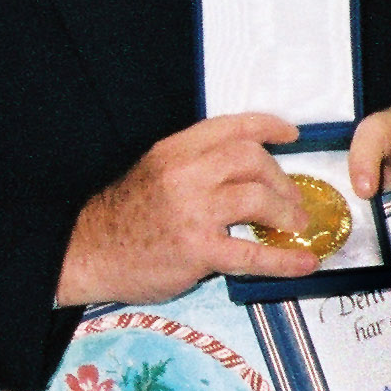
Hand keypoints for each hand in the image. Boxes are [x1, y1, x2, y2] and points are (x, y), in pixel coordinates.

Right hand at [56, 112, 317, 306]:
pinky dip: (284, 259)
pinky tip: (304, 263)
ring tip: (295, 225)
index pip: (232, 127)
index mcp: (172, 151)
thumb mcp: (153, 174)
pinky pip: (252, 253)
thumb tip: (245, 173)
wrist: (87, 255)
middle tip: (292, 198)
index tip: (290, 134)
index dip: (268, 127)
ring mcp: (191, 212)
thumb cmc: (120, 220)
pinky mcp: (197, 250)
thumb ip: (192, 166)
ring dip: (287, 212)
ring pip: (257, 198)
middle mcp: (183, 174)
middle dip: (281, 178)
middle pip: (251, 159)